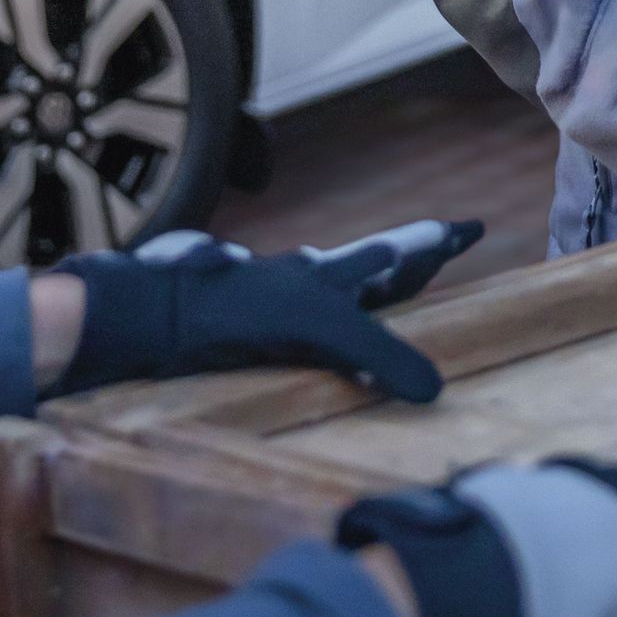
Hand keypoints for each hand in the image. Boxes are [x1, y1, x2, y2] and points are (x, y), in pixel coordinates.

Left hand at [50, 217, 482, 402]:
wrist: (149, 320)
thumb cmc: (233, 312)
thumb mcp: (321, 327)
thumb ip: (380, 354)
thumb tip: (435, 390)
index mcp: (329, 279)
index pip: (396, 258)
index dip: (432, 245)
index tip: (467, 226)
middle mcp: (302, 287)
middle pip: (368, 269)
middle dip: (406, 259)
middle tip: (440, 244)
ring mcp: (270, 310)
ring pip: (328, 292)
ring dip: (362, 288)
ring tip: (387, 282)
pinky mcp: (241, 336)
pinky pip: (295, 328)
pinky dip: (318, 330)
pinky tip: (312, 340)